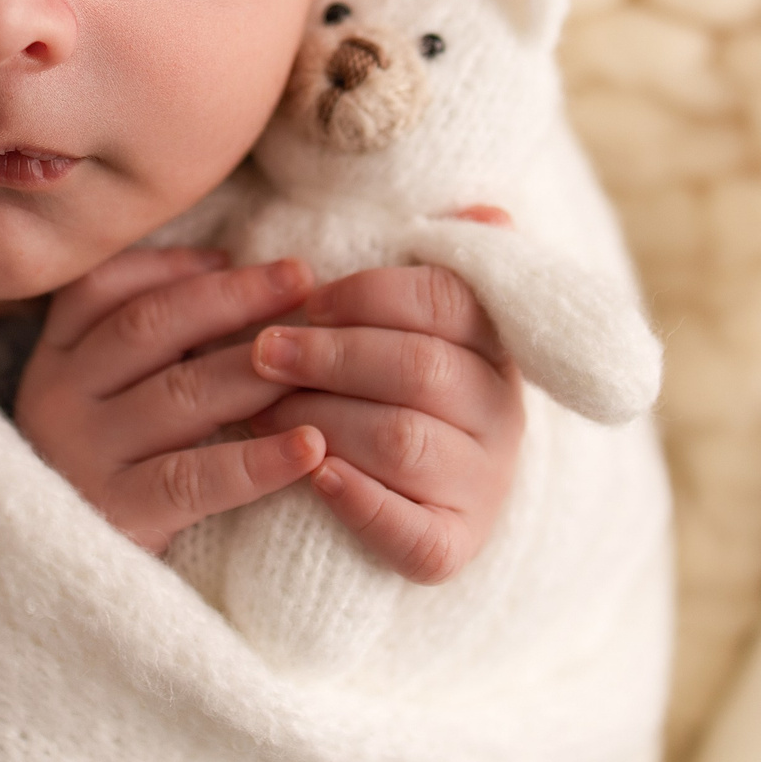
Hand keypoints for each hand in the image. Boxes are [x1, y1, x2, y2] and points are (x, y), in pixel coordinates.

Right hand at [16, 246, 328, 554]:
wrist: (69, 596)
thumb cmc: (110, 477)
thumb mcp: (108, 399)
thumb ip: (148, 339)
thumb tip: (221, 262)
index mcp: (55, 361)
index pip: (104, 287)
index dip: (174, 266)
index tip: (240, 251)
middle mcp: (55, 399)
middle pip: (152, 325)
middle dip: (235, 298)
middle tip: (303, 281)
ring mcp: (81, 457)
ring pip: (181, 394)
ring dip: (257, 369)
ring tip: (322, 354)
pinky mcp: (115, 516)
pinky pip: (194, 478)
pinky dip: (258, 461)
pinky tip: (312, 447)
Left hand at [242, 264, 524, 584]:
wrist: (405, 493)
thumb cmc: (387, 384)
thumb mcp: (413, 321)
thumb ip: (440, 264)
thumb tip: (486, 213)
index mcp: (496, 346)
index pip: (445, 299)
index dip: (366, 294)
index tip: (305, 299)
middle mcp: (501, 415)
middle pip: (419, 369)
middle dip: (329, 354)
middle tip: (262, 351)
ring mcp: (482, 485)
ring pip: (404, 442)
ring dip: (322, 420)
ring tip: (259, 410)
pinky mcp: (451, 548)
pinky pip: (411, 533)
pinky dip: (358, 502)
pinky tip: (312, 473)